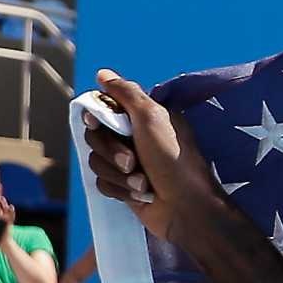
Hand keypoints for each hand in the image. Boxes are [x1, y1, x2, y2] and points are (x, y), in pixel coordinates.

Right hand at [83, 68, 221, 245]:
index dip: (97, 118)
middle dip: (112, 151)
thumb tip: (103, 74)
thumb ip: (127, 93)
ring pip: (96, 161)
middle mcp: (134, 138)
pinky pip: (102, 183)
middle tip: (135, 162)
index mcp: (143, 119)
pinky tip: (141, 196)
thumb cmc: (174, 161)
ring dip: (119, 175)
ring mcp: (129, 164)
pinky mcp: (124, 187)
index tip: (100, 123)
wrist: (187, 209)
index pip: (102, 109)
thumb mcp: (152, 118)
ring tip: (144, 183)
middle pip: (94, 136)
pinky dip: (120, 190)